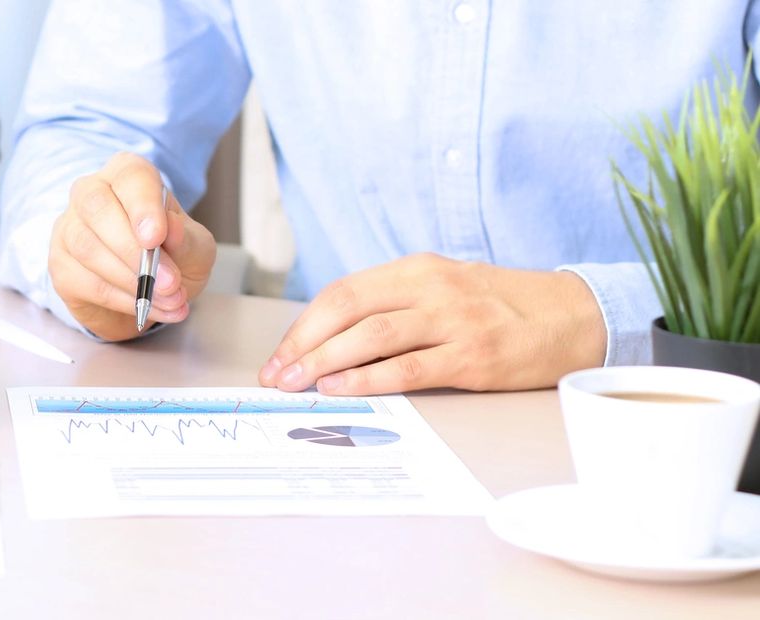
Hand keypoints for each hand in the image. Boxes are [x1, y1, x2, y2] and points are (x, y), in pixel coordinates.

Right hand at [49, 152, 215, 339]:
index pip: (130, 177)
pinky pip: (86, 282)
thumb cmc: (173, 256)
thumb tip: (171, 229)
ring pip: (88, 248)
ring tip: (169, 300)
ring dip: (133, 281)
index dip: (142, 206)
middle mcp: (91, 192)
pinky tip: (147, 308)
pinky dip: (122, 300)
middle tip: (169, 281)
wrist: (151, 292)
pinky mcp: (62, 265)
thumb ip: (186, 238)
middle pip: (97, 207)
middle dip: (133, 249)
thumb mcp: (195, 248)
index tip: (156, 237)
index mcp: (128, 174)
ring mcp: (69, 228)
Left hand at [257, 253, 606, 394]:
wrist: (577, 315)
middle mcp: (431, 288)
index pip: (343, 293)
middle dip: (303, 344)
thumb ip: (396, 306)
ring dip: (325, 361)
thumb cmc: (502, 306)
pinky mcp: (475, 356)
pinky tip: (342, 387)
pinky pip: (411, 366)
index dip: (304, 325)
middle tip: (276, 376)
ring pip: (372, 335)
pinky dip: (370, 378)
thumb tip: (332, 342)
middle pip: (348, 309)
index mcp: (417, 269)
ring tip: (298, 384)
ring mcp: (454, 320)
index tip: (278, 356)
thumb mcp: (444, 289)